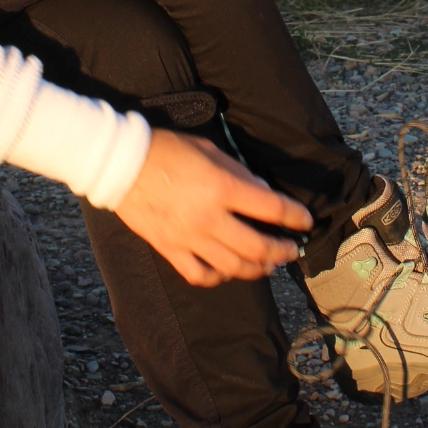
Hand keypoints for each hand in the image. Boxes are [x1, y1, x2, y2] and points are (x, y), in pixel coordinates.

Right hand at [114, 129, 313, 287]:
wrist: (121, 165)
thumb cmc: (167, 149)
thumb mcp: (210, 150)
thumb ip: (239, 173)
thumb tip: (262, 194)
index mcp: (222, 188)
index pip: (272, 208)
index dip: (295, 217)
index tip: (306, 222)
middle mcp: (209, 218)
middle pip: (258, 247)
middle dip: (282, 251)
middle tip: (292, 250)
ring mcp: (189, 238)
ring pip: (233, 267)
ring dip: (257, 269)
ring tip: (267, 265)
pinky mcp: (170, 249)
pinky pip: (200, 275)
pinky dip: (219, 277)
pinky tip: (227, 271)